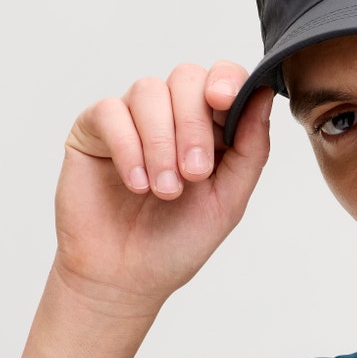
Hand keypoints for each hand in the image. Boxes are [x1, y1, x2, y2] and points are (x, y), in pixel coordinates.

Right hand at [52, 63, 272, 313]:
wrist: (126, 279)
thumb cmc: (175, 244)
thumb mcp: (228, 202)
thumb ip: (250, 150)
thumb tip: (263, 95)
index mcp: (209, 128)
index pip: (222, 79)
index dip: (227, 80)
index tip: (225, 102)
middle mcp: (170, 115)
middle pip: (186, 78)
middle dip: (194, 125)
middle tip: (194, 175)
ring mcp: (132, 119)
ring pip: (149, 90)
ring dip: (161, 143)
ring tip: (164, 190)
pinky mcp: (93, 129)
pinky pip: (111, 112)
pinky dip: (128, 147)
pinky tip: (136, 183)